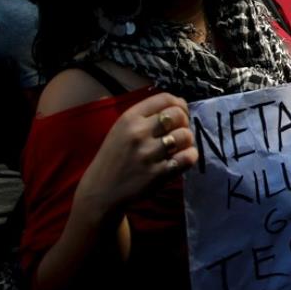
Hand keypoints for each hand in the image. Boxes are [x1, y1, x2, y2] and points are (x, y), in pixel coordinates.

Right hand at [74, 93, 197, 218]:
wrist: (100, 190)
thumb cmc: (114, 156)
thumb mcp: (121, 128)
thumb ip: (147, 114)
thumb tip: (179, 103)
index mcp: (129, 118)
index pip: (166, 98)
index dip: (179, 105)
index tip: (180, 114)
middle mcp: (138, 132)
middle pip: (178, 115)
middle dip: (184, 122)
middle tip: (178, 132)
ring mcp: (148, 154)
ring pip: (185, 135)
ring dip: (187, 141)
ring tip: (178, 147)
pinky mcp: (157, 174)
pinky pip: (188, 157)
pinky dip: (190, 156)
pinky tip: (181, 159)